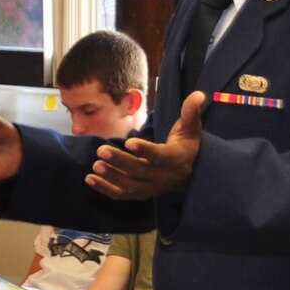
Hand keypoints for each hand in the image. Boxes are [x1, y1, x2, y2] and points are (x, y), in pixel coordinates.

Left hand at [87, 93, 203, 200]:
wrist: (190, 172)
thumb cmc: (187, 145)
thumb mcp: (191, 128)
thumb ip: (190, 111)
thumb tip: (199, 94)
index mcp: (175, 159)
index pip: (159, 156)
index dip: (145, 150)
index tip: (129, 142)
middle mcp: (163, 177)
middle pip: (140, 171)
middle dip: (120, 161)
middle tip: (100, 150)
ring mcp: (151, 188)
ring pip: (129, 185)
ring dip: (111, 177)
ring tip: (95, 165)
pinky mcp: (141, 194)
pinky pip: (122, 194)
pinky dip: (105, 189)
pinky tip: (89, 179)